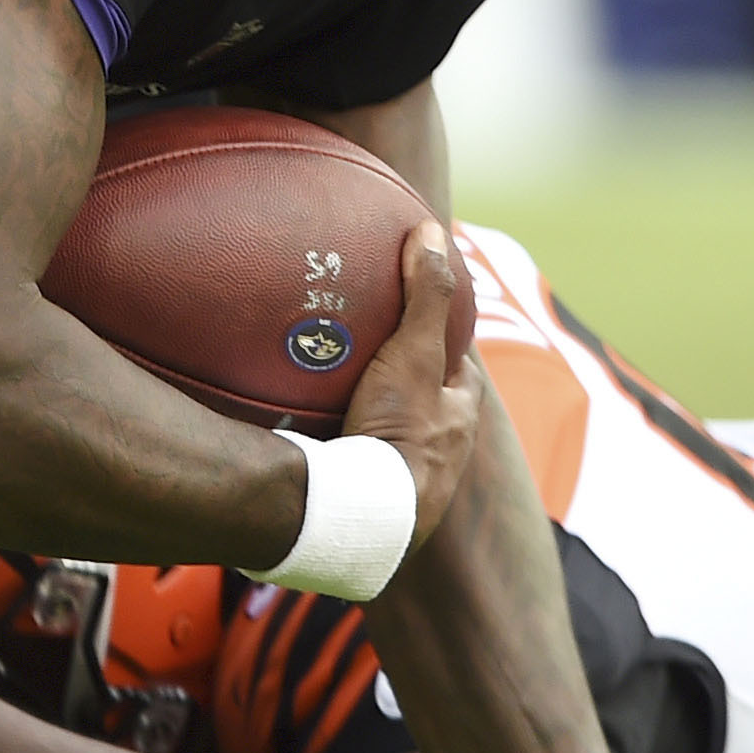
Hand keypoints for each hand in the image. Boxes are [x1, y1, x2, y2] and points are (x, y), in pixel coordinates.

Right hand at [340, 224, 478, 547]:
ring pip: (385, 439)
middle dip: (396, 381)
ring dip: (361, 418)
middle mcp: (437, 452)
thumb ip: (426, 296)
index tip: (413, 312)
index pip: (457, 366)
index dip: (439, 338)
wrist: (366, 521)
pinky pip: (349, 465)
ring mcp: (402, 482)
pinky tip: (295, 438)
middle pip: (419, 403)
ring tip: (317, 392)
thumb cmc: (401, 437)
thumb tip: (431, 231)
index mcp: (458, 416)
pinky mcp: (365, 505)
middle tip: (358, 351)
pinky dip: (331, 449)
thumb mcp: (415, 355)